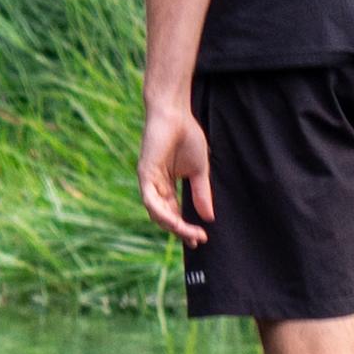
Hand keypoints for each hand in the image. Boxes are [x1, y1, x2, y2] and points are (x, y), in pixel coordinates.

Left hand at [140, 99, 212, 245]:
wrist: (176, 113)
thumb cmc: (187, 136)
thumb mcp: (199, 171)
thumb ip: (201, 194)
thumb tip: (209, 217)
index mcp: (167, 186)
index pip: (174, 213)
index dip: (185, 228)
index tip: (200, 239)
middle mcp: (156, 186)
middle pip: (165, 217)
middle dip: (181, 230)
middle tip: (197, 239)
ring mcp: (149, 181)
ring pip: (156, 213)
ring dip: (174, 226)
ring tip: (190, 233)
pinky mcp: (145, 174)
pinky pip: (151, 200)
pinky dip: (162, 213)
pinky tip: (176, 222)